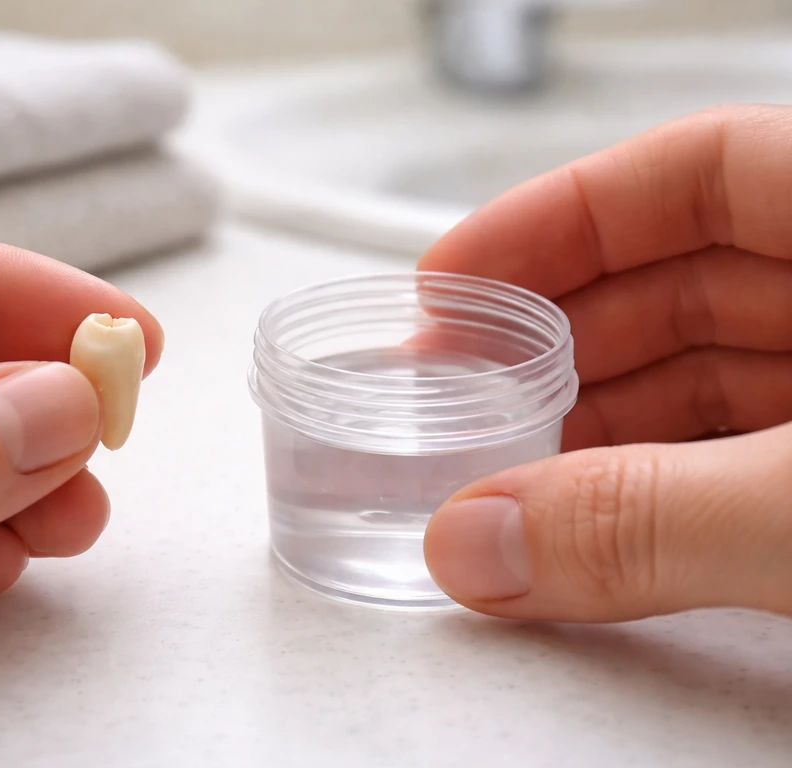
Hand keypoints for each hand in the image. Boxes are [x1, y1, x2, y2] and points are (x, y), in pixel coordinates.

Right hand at [418, 105, 791, 621]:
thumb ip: (650, 521)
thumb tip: (479, 544)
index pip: (697, 171)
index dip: (557, 215)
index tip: (451, 276)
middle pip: (684, 278)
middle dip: (556, 335)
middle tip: (454, 387)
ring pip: (714, 377)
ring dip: (599, 424)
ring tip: (507, 470)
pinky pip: (750, 457)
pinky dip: (666, 486)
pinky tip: (597, 520)